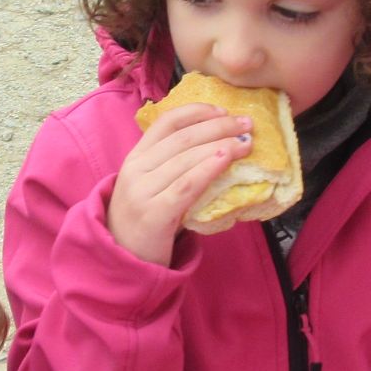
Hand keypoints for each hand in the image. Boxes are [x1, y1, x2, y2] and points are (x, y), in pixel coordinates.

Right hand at [105, 102, 252, 265]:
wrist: (124, 259)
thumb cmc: (145, 220)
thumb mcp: (151, 185)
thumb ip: (172, 165)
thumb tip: (218, 144)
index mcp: (135, 157)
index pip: (167, 121)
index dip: (197, 112)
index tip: (224, 111)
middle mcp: (136, 169)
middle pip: (183, 137)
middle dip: (219, 126)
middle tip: (247, 123)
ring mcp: (142, 191)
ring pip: (186, 158)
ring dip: (221, 145)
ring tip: (245, 142)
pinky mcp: (154, 213)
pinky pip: (186, 185)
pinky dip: (208, 168)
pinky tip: (226, 159)